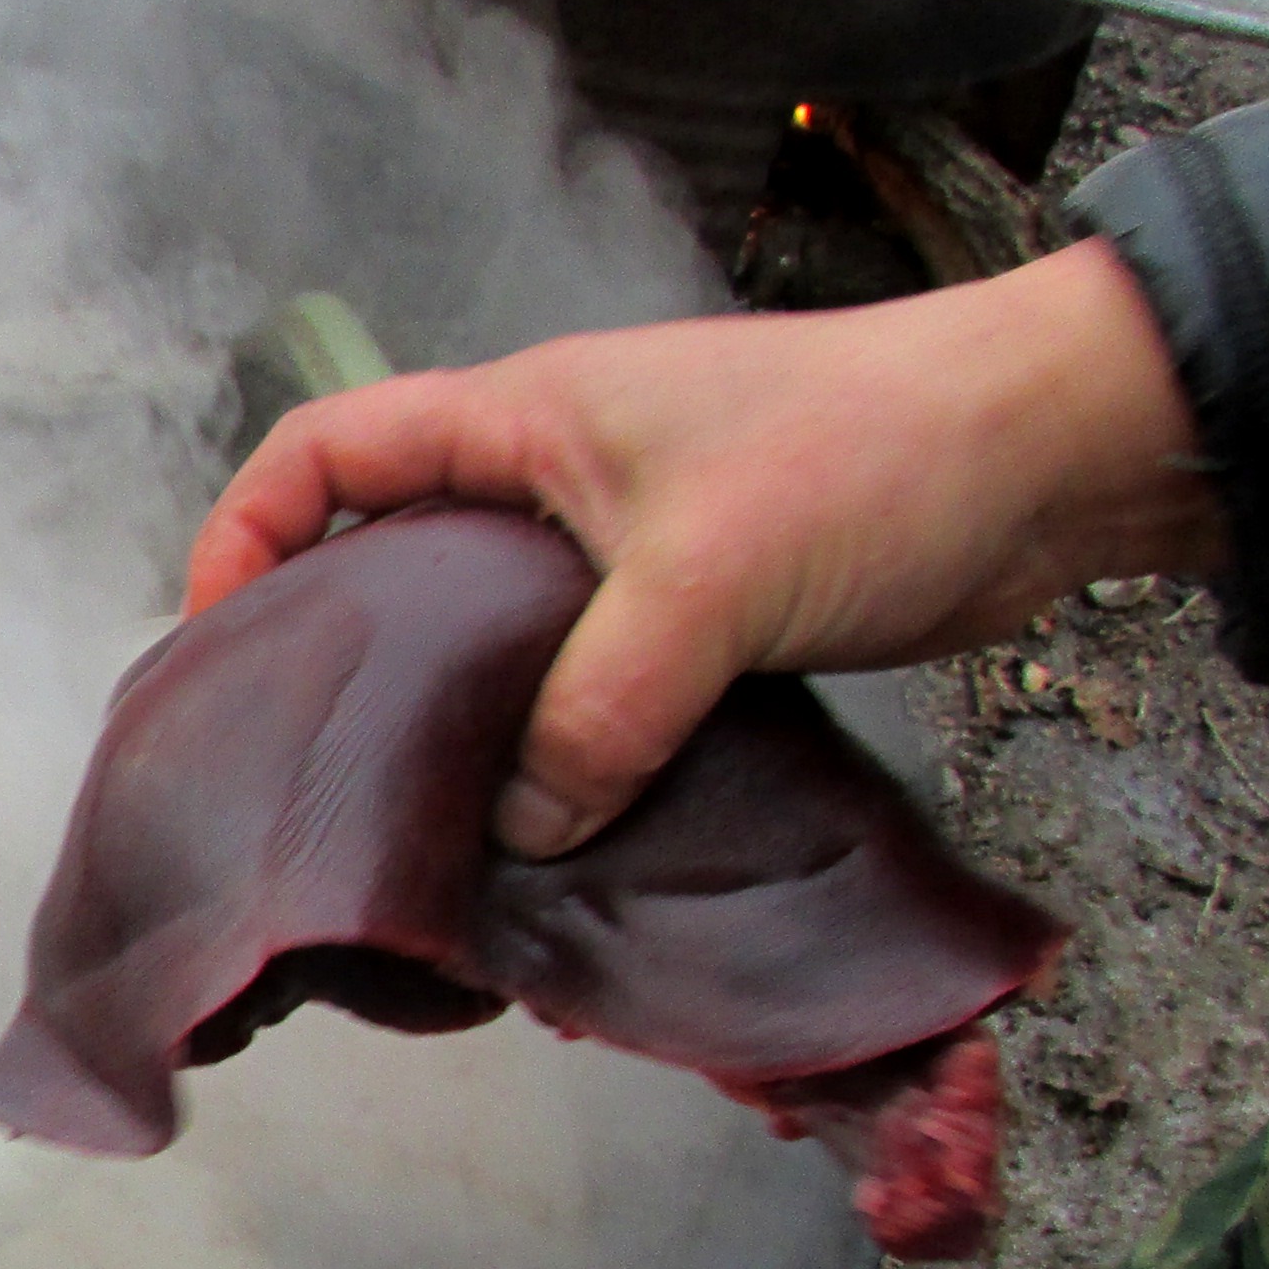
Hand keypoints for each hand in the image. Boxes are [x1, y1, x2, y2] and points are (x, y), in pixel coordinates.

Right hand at [184, 240, 1225, 854]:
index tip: (213, 646)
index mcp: (524, 421)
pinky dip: (566, 766)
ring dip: (465, 735)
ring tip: (426, 838)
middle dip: (341, 661)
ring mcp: (628, 554)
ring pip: (497, 648)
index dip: (246, 535)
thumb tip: (517, 823)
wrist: (1054, 456)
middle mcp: (557, 482)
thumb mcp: (710, 578)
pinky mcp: (699, 621)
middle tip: (307, 774)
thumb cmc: (874, 452)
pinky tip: (558, 848)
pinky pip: (591, 700)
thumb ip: (599, 705)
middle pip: (394, 563)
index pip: (327, 452)